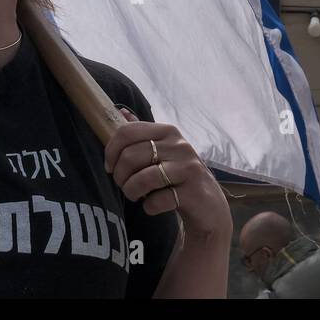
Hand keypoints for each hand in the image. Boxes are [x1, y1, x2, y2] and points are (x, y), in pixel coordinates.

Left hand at [105, 111, 231, 243]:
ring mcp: (188, 168)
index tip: (110, 166)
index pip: (127, 131)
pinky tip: (153, 205)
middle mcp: (179, 145)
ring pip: (142, 178)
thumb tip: (121, 112)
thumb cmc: (178, 176)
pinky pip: (157, 200)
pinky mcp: (193, 191)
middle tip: (124, 185)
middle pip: (130, 156)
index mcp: (168, 131)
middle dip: (119, 176)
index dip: (111, 150)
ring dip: (131, 192)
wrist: (209, 204)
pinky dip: (149, 207)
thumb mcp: (162, 151)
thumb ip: (141, 134)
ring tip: (136, 196)